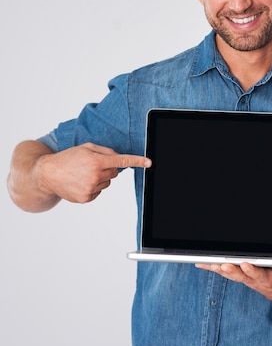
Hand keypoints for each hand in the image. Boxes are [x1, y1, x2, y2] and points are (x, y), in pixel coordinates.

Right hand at [36, 142, 151, 203]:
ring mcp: (91, 188)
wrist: (48, 174)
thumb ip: (105, 151)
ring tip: (84, 174)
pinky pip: (99, 191)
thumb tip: (119, 158)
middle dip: (108, 168)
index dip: (137, 161)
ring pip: (107, 183)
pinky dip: (94, 187)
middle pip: (115, 172)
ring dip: (100, 178)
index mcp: (96, 160)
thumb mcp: (86, 147)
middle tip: (93, 165)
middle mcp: (95, 175)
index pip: (121, 160)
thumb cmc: (68, 158)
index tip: (149, 162)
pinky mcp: (87, 198)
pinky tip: (81, 182)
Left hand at [195, 262, 271, 302]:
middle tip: (222, 265)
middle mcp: (253, 280)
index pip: (259, 276)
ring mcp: (245, 278)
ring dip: (217, 268)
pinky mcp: (240, 274)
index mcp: (267, 281)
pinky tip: (202, 263)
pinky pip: (225, 270)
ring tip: (205, 262)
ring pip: (229, 273)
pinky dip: (213, 267)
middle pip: (240, 275)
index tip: (246, 265)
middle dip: (230, 271)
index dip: (252, 271)